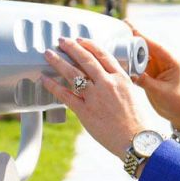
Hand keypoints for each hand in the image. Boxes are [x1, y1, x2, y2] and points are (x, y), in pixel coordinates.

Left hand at [41, 37, 147, 155]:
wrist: (135, 140)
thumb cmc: (135, 120)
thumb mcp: (130, 94)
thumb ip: (116, 84)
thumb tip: (103, 78)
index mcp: (120, 78)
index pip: (103, 55)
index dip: (89, 45)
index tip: (80, 40)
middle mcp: (107, 84)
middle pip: (86, 59)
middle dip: (71, 47)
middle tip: (61, 41)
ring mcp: (95, 97)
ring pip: (72, 73)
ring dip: (58, 61)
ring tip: (49, 54)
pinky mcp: (85, 111)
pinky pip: (65, 95)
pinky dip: (53, 85)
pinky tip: (44, 79)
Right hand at [126, 23, 179, 130]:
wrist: (179, 113)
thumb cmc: (175, 102)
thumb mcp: (160, 92)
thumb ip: (145, 81)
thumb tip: (130, 73)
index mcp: (171, 62)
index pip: (155, 46)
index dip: (142, 37)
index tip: (130, 27)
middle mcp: (164, 61)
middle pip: (146, 48)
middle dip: (133, 42)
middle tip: (117, 35)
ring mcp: (156, 67)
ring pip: (141, 56)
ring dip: (130, 52)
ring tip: (115, 46)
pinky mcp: (150, 73)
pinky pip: (138, 65)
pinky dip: (130, 63)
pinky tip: (119, 59)